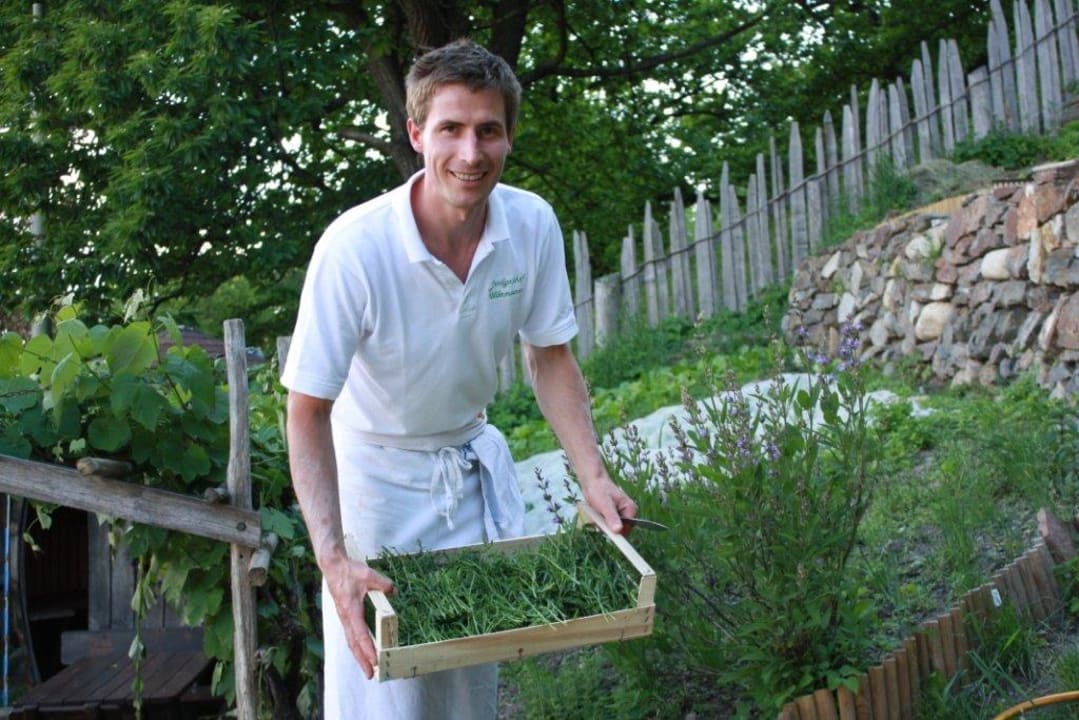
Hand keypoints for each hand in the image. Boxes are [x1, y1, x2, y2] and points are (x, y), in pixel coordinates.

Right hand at [323, 556, 395, 678]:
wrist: (333, 566)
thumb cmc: (348, 571)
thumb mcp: (368, 574)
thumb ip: (382, 583)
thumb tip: (393, 591)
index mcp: (351, 610)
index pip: (360, 634)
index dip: (368, 648)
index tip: (375, 660)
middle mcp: (346, 617)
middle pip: (353, 644)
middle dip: (362, 660)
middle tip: (371, 674)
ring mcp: (344, 617)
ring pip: (351, 641)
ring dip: (359, 655)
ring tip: (368, 668)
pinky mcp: (345, 615)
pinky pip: (351, 635)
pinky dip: (357, 646)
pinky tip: (363, 651)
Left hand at [581, 474, 636, 536]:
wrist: (591, 481)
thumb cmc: (599, 490)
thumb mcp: (605, 505)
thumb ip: (612, 517)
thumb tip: (618, 530)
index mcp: (630, 509)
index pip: (627, 529)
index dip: (617, 533)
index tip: (607, 532)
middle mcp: (627, 512)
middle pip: (619, 530)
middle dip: (608, 527)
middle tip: (599, 518)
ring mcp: (620, 514)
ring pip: (612, 528)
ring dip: (602, 524)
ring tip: (597, 513)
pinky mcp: (612, 515)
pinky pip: (607, 524)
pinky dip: (600, 522)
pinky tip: (596, 513)